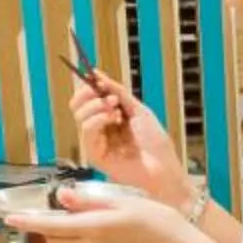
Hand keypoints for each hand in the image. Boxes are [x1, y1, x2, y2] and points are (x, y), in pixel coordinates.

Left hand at [0, 188, 218, 242]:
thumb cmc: (160, 222)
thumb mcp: (126, 203)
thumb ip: (91, 202)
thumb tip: (62, 197)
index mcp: (96, 228)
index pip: (52, 226)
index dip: (29, 223)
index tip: (9, 219)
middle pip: (56, 240)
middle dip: (48, 228)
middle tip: (54, 212)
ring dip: (72, 234)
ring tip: (94, 219)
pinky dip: (90, 242)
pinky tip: (113, 234)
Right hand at [71, 68, 188, 208]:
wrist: (164, 168)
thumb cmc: (156, 143)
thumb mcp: (138, 109)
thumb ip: (117, 91)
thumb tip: (96, 73)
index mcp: (108, 119)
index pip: (86, 100)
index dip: (89, 88)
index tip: (98, 81)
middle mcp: (100, 130)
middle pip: (78, 106)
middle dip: (90, 95)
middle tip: (109, 98)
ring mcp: (96, 143)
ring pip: (80, 116)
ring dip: (97, 107)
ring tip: (116, 112)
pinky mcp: (95, 155)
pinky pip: (86, 131)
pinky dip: (98, 120)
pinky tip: (114, 121)